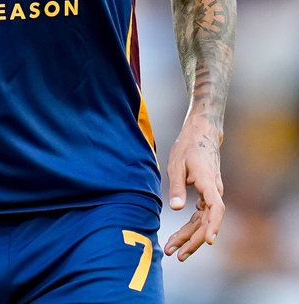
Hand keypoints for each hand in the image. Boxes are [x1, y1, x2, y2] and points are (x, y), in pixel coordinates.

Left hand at [163, 119, 224, 260]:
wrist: (201, 134)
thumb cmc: (188, 147)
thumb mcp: (177, 164)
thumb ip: (177, 186)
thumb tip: (177, 209)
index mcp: (208, 182)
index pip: (216, 207)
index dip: (213, 225)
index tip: (209, 241)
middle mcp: (214, 190)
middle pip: (208, 221)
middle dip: (193, 240)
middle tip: (176, 255)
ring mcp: (212, 194)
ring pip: (204, 221)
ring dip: (190, 236)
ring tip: (173, 249)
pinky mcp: (207, 195)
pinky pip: (201, 215)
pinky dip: (191, 226)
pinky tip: (180, 235)